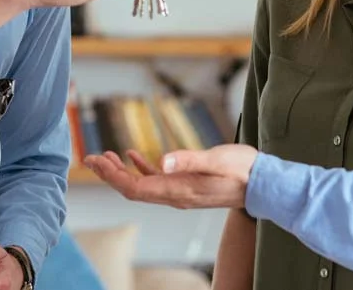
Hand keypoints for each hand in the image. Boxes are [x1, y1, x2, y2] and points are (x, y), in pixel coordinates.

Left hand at [85, 145, 256, 208]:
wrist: (262, 184)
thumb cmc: (242, 170)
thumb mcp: (216, 160)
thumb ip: (190, 160)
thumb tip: (161, 160)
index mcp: (177, 190)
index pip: (134, 188)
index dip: (112, 176)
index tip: (96, 161)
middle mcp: (174, 195)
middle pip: (132, 189)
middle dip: (110, 175)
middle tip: (91, 157)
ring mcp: (180, 191)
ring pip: (141, 185)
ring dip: (122, 173)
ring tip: (105, 157)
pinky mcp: (187, 184)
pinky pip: (157, 180)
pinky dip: (141, 169)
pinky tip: (134, 156)